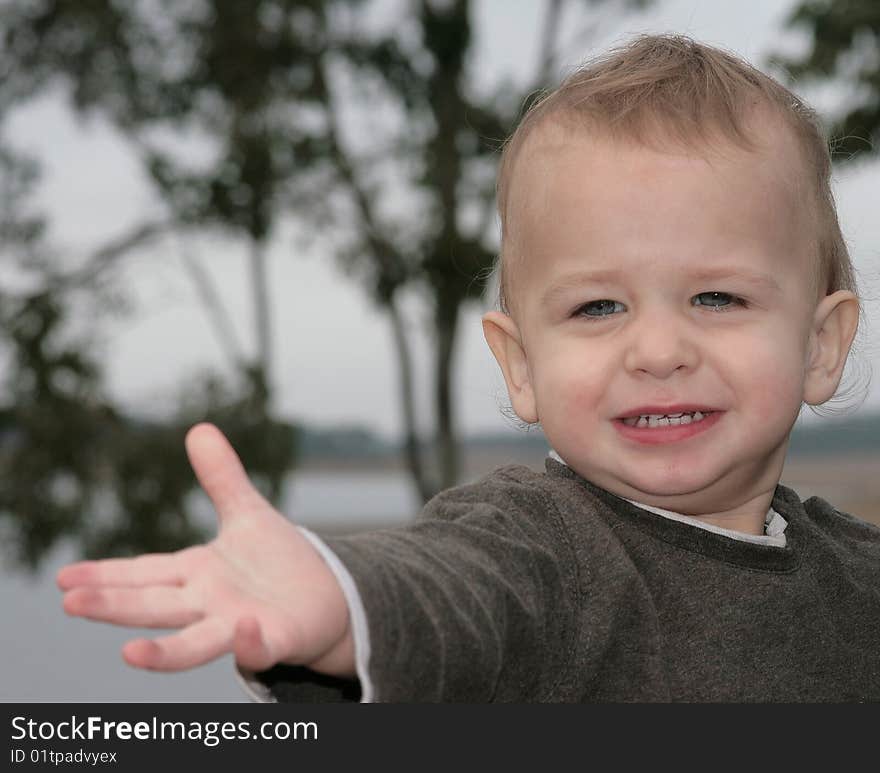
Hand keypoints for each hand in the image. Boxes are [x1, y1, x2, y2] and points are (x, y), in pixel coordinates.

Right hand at [57, 423, 353, 675]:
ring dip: (165, 653)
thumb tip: (199, 428)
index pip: (144, 574)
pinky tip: (244, 629)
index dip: (105, 576)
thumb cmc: (278, 563)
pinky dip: (251, 643)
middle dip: (113, 606)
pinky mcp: (277, 640)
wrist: (328, 598)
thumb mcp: (247, 513)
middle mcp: (209, 605)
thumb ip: (222, 477)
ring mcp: (240, 626)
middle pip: (156, 605)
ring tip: (130, 655)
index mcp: (196, 574)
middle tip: (71, 603)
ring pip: (197, 643)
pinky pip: (261, 647)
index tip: (65, 579)